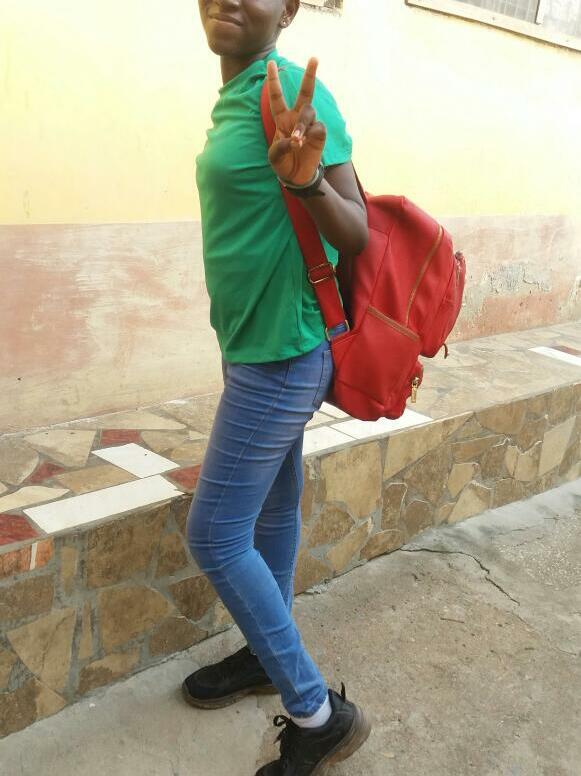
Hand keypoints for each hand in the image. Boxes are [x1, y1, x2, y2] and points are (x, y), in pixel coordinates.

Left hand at [266, 57, 326, 185]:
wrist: (296, 177)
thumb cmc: (283, 164)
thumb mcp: (274, 157)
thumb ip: (280, 146)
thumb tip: (295, 140)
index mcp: (282, 118)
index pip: (277, 96)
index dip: (273, 80)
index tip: (270, 63)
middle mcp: (297, 117)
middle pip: (305, 92)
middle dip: (309, 75)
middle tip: (314, 58)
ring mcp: (310, 125)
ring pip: (309, 112)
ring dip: (302, 125)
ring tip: (296, 140)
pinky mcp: (320, 134)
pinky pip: (317, 128)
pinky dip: (309, 135)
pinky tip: (304, 144)